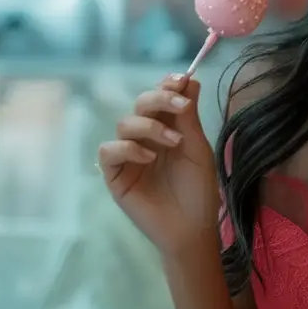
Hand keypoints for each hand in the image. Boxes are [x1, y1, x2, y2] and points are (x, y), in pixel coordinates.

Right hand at [97, 75, 219, 259]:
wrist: (192, 229)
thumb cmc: (198, 191)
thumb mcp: (198, 150)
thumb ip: (189, 117)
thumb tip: (191, 79)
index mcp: (166, 129)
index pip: (159, 97)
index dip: (167, 84)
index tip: (181, 80)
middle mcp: (145, 138)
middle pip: (140, 103)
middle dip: (159, 98)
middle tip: (180, 106)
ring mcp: (128, 156)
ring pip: (124, 123)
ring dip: (150, 126)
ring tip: (173, 143)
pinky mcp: (115, 175)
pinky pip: (108, 151)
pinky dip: (128, 148)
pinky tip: (149, 158)